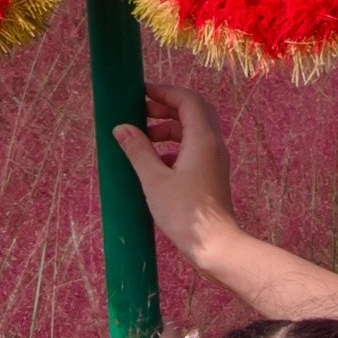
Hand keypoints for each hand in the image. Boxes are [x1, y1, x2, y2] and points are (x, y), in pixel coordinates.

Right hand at [118, 83, 237, 253]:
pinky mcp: (211, 174)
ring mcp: (215, 160)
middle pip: (193, 111)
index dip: (164, 91)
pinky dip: (174, 147)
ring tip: (142, 138)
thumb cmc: (185, 214)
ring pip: (193, 130)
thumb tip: (121, 128)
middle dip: (166, 107)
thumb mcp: (154, 180)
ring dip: (169, 128)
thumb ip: (138, 151)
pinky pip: (194, 148)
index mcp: (203, 139)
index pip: (187, 100)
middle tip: (140, 112)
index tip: (140, 92)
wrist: (216, 246)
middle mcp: (213, 144)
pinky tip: (155, 162)